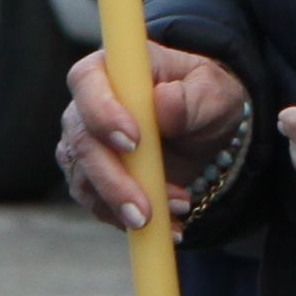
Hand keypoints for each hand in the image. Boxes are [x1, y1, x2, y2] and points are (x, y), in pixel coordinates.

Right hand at [60, 42, 248, 233]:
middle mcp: (86, 106)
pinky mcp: (89, 178)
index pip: (88, 82)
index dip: (103, 112)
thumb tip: (162, 104)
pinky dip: (130, 220)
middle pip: (82, 142)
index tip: (134, 142)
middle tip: (146, 209)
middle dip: (114, 180)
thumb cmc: (204, 98)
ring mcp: (83, 145)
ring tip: (177, 211)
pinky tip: (170, 226)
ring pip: (85, 180)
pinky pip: (98, 205)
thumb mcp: (213, 91)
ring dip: (125, 205)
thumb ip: (190, 97)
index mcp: (112, 68)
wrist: (205, 133)